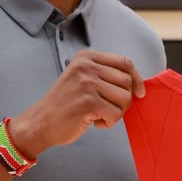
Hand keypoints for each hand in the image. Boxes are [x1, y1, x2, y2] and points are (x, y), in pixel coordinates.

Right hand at [7, 50, 146, 156]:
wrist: (41, 122)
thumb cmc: (66, 104)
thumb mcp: (82, 79)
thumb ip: (105, 75)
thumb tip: (138, 84)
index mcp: (86, 57)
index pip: (125, 62)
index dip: (137, 78)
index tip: (139, 93)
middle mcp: (86, 66)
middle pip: (127, 81)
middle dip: (123, 100)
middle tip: (107, 109)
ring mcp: (87, 83)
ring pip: (125, 98)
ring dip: (117, 112)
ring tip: (99, 115)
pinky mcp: (88, 102)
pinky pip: (115, 114)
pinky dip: (109, 123)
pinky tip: (93, 122)